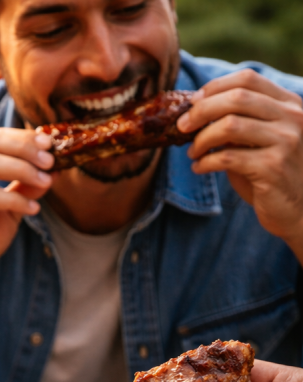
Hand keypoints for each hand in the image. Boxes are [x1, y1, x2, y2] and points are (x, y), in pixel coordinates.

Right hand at [0, 128, 53, 292]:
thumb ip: (25, 189)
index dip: (22, 137)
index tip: (50, 143)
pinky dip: (14, 201)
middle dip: (24, 148)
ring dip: (21, 169)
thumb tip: (52, 171)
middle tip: (50, 160)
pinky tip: (32, 210)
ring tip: (45, 181)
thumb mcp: (8, 210)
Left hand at [177, 70, 302, 256]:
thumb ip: (238, 124)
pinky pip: (228, 157)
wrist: (298, 210)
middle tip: (182, 126)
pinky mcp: (273, 167)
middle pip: (236, 98)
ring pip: (230, 126)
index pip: (247, 78)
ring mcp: (285, 141)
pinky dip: (206, 162)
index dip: (215, 87)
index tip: (193, 102)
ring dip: (202, 139)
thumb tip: (196, 112)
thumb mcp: (258, 142)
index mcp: (288, 104)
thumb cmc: (270, 176)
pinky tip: (199, 168)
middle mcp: (291, 117)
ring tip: (192, 152)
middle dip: (202, 110)